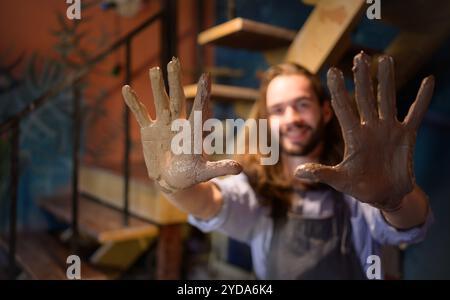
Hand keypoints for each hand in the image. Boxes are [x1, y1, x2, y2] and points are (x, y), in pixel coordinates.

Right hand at [122, 57, 241, 193]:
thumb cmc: (191, 175)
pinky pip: (140, 113)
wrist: (172, 180)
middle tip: (174, 62)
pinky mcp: (149, 131)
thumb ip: (219, 168)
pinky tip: (126, 88)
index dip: (203, 94)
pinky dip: (133, 102)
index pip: (200, 109)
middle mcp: (178, 123)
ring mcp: (163, 125)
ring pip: (160, 101)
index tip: (206, 76)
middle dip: (175, 81)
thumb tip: (239, 169)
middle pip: (178, 98)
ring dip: (157, 86)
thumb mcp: (204, 172)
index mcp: (193, 131)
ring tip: (154, 69)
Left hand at [295, 52, 434, 210]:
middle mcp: (370, 128)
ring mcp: (388, 129)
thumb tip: (298, 172)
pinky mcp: (406, 135)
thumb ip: (322, 173)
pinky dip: (422, 98)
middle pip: (365, 97)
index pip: (343, 108)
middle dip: (362, 77)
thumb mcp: (339, 180)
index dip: (338, 90)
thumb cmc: (360, 187)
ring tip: (386, 58)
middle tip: (360, 56)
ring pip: (387, 99)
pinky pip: (416, 113)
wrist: (385, 196)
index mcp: (353, 136)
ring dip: (387, 80)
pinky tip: (428, 80)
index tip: (331, 70)